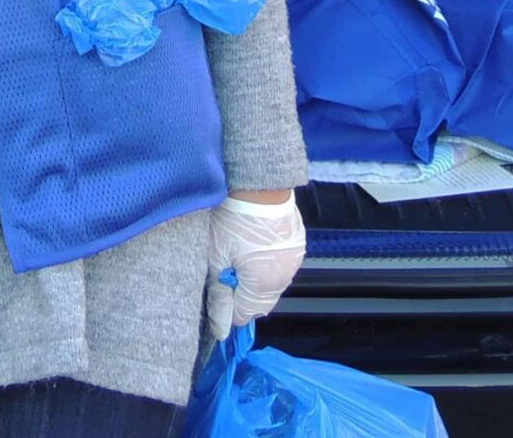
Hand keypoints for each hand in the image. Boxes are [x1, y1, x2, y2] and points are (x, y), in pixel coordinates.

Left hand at [205, 190, 305, 341]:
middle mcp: (284, 277)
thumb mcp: (216, 257)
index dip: (226, 306)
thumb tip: (221, 331)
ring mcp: (294, 260)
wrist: (257, 182)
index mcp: (264, 284)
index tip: (216, 288)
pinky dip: (267, 263)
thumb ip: (219, 296)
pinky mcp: (297, 244)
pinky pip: (280, 265)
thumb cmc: (231, 219)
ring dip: (255, 280)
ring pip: (272, 285)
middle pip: (261, 303)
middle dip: (242, 295)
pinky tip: (254, 246)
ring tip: (239, 256)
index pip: (244, 316)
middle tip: (226, 271)